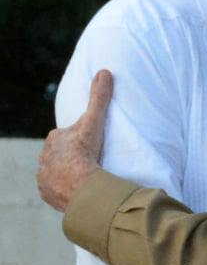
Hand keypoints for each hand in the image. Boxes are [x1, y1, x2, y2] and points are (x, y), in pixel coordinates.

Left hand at [37, 69, 112, 211]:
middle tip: (89, 162)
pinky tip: (76, 190)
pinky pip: (54, 190)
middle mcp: (44, 157)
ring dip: (66, 174)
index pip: (64, 136)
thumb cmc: (85, 152)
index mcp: (53, 139)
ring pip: (55, 172)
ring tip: (84, 178)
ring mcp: (44, 177)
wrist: (80, 186)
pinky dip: (62, 190)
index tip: (89, 146)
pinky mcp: (46, 193)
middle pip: (59, 154)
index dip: (77, 140)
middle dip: (70, 156)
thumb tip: (104, 71)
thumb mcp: (94, 122)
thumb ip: (99, 97)